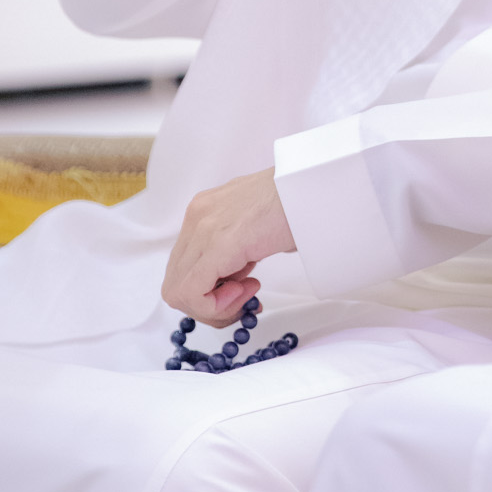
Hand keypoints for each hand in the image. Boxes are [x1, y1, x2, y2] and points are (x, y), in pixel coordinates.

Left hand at [161, 169, 296, 325]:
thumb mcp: (254, 226)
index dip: (208, 291)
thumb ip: (235, 250)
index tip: (240, 291)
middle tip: (243, 297)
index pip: (185, 268)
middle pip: (176, 283)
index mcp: (205, 212)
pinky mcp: (217, 244)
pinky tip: (247, 290)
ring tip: (249, 289)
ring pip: (179, 293)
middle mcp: (196, 218)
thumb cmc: (296, 201)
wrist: (314, 184)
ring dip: (214, 306)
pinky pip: (193, 293)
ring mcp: (202, 228)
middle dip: (209, 304)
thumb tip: (233, 280)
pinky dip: (215, 306)